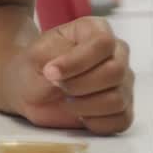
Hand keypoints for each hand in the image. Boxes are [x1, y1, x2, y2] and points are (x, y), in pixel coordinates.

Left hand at [4, 16, 133, 134]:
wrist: (28, 88)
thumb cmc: (33, 66)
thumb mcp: (34, 57)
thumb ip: (53, 63)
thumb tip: (64, 75)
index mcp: (95, 30)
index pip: (103, 43)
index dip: (77, 61)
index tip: (51, 72)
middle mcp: (116, 53)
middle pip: (115, 71)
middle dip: (79, 85)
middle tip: (57, 86)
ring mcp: (123, 81)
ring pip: (118, 98)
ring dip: (85, 105)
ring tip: (65, 101)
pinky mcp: (123, 107)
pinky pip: (121, 120)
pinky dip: (95, 122)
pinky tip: (78, 115)